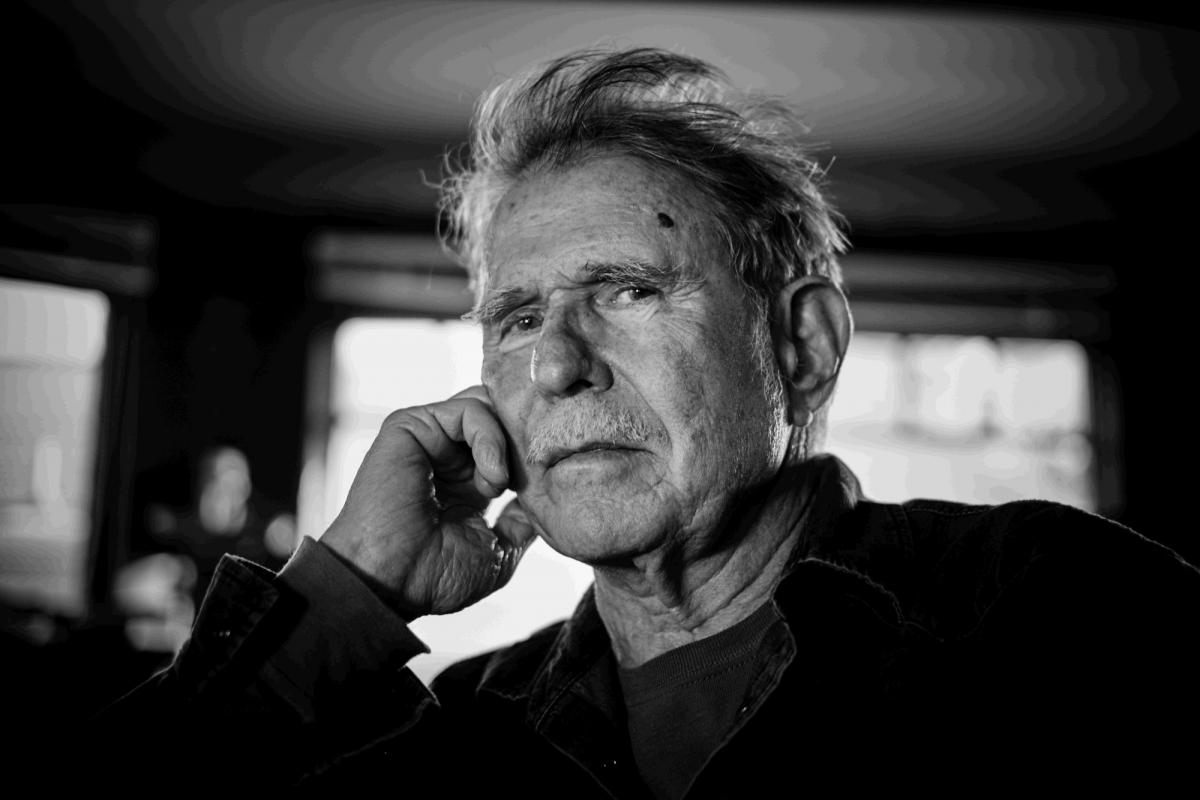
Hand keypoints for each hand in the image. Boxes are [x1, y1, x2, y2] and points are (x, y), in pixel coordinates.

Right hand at [321, 385, 536, 617]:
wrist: (388, 582)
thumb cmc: (433, 577)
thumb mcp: (496, 553)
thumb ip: (520, 523)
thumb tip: (545, 504)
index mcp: (468, 484)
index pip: (512, 443)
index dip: (536, 454)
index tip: (553, 480)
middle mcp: (450, 457)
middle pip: (502, 417)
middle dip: (526, 439)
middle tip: (536, 470)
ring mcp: (431, 439)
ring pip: (488, 406)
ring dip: (508, 441)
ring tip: (502, 484)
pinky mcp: (412, 426)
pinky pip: (467, 409)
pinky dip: (490, 438)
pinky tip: (491, 477)